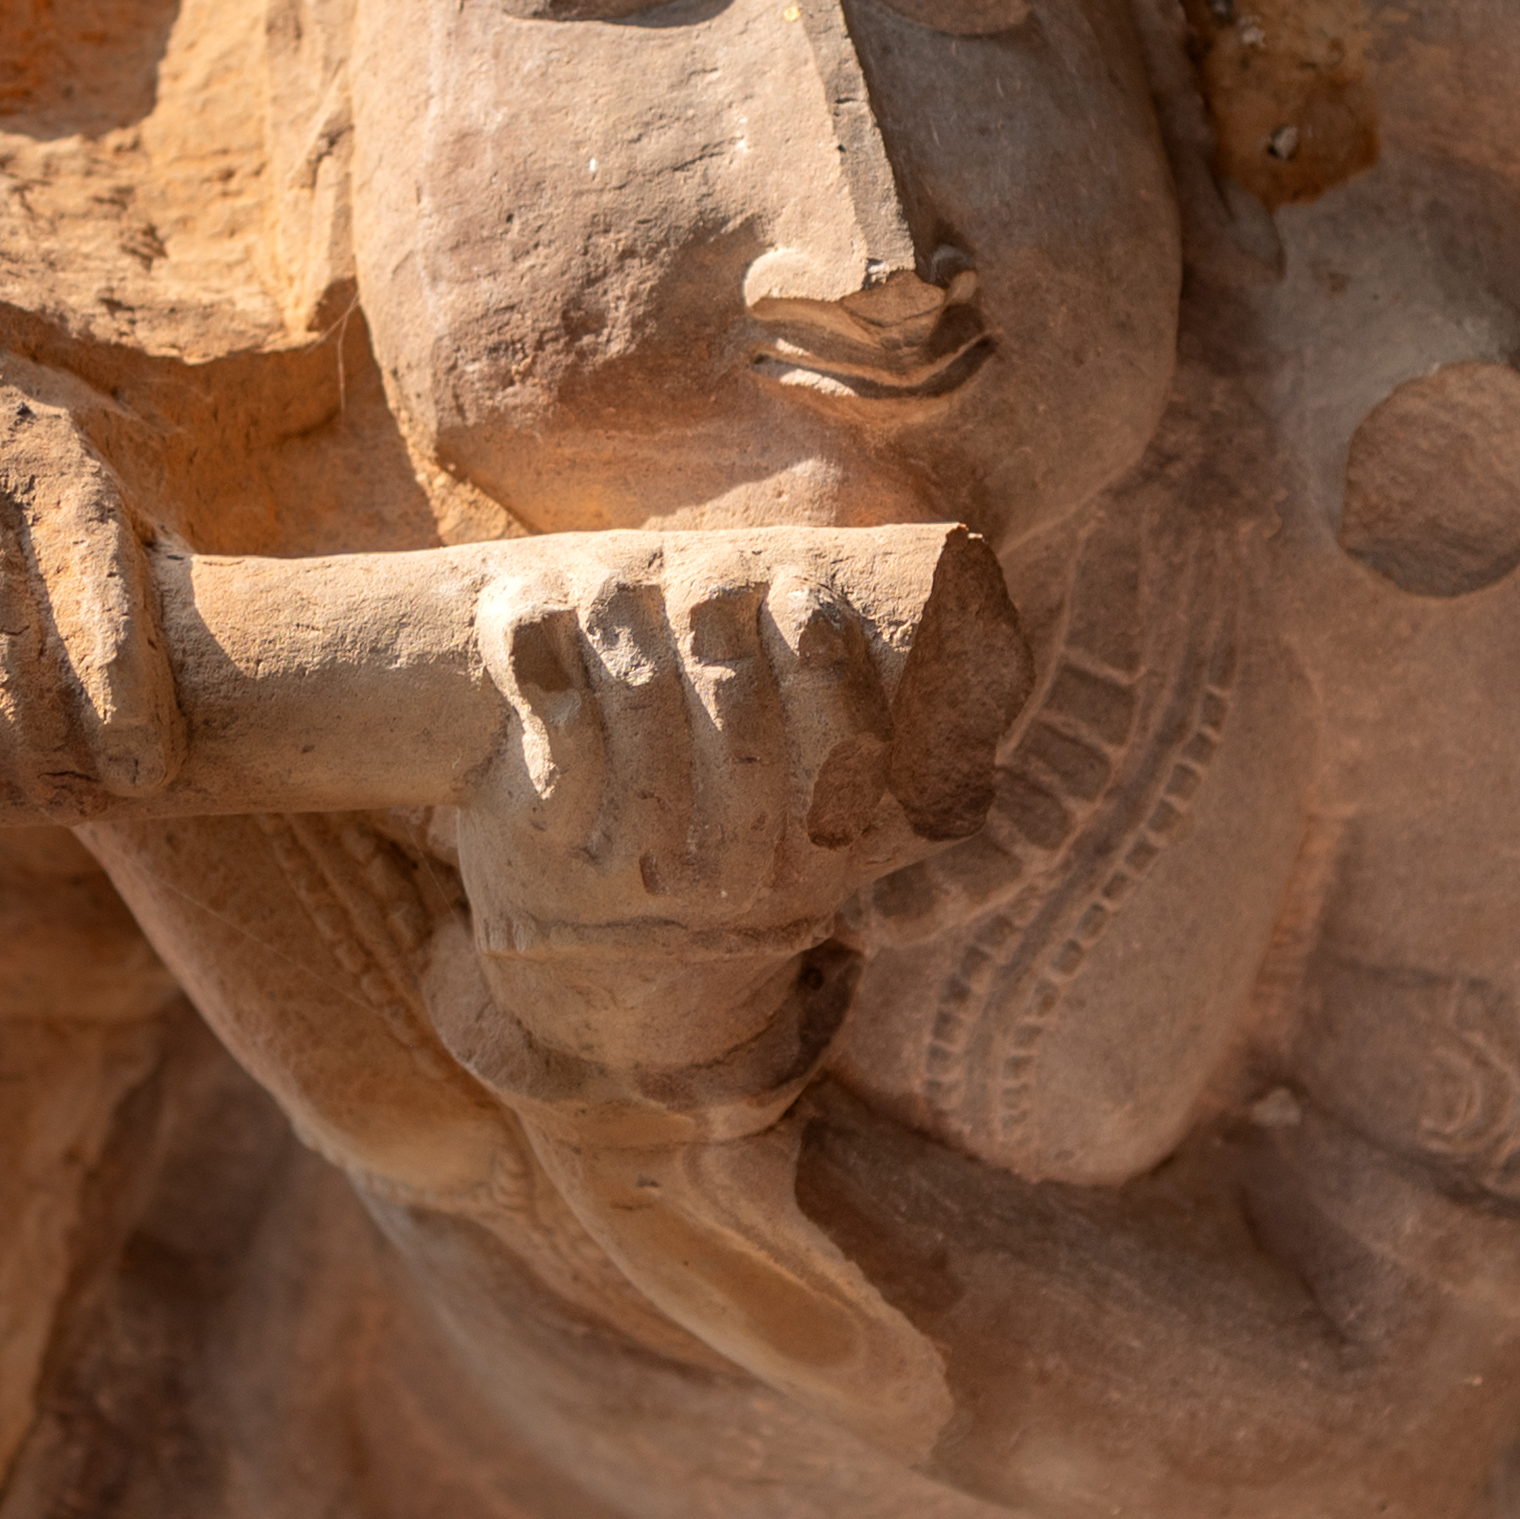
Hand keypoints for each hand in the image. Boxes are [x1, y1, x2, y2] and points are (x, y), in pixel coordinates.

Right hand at [0, 351, 180, 819]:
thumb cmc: (13, 467)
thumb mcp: (95, 485)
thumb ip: (147, 577)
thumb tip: (226, 695)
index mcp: (56, 475)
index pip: (100, 598)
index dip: (123, 701)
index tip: (140, 776)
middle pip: (2, 651)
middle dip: (42, 748)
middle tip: (67, 802)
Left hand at [447, 535, 931, 1085]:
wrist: (577, 937)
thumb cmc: (711, 841)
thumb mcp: (798, 833)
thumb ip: (866, 777)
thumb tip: (980, 689)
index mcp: (805, 868)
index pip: (834, 760)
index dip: (824, 669)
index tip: (808, 595)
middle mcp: (724, 882)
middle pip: (736, 725)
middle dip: (726, 634)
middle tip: (713, 583)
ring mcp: (631, 863)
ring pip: (640, 713)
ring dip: (629, 628)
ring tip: (620, 581)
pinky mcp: (547, 841)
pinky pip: (552, 742)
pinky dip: (540, 664)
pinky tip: (539, 614)